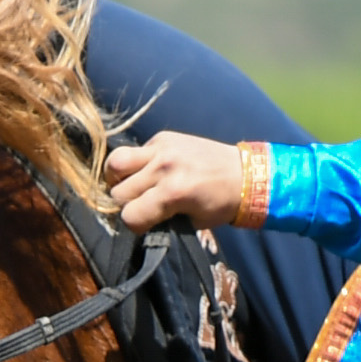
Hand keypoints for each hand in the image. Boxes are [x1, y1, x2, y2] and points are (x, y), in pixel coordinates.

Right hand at [104, 132, 245, 231]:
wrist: (245, 174)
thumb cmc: (220, 204)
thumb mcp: (191, 222)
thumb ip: (160, 220)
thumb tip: (133, 218)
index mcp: (173, 193)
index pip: (130, 215)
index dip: (134, 224)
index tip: (145, 224)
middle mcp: (163, 167)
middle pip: (118, 192)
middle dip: (127, 204)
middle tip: (142, 206)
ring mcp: (162, 148)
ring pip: (115, 163)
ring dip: (118, 178)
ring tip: (133, 185)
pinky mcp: (163, 137)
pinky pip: (134, 151)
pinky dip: (136, 164)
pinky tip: (151, 170)